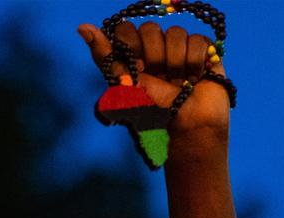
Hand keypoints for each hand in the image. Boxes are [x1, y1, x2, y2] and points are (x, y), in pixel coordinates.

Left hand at [78, 20, 229, 141]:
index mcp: (132, 55)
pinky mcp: (201, 50)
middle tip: (159, 78)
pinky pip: (197, 40)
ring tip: (178, 81)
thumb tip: (82, 27)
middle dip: (155, 57)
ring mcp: (177, 48)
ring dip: (176, 62)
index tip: (137, 69)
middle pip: (150, 28)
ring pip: (175, 32)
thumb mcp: (123, 84)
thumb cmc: (152, 110)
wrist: (186, 124)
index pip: (126, 29)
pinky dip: (195, 62)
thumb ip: (105, 55)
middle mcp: (153, 49)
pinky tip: (194, 77)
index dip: (132, 46)